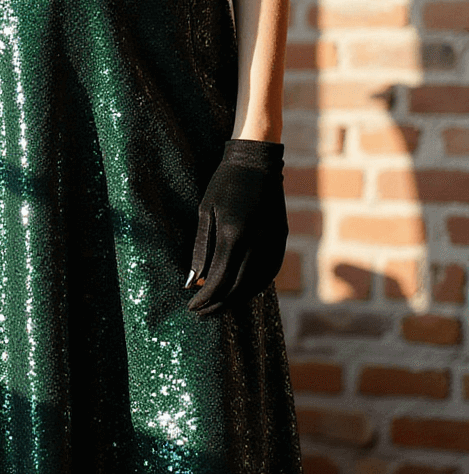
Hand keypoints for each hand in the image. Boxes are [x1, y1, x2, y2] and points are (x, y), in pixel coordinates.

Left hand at [185, 139, 286, 316]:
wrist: (257, 161)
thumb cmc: (225, 184)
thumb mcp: (205, 213)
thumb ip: (201, 250)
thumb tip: (192, 282)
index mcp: (233, 234)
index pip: (219, 280)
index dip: (205, 298)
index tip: (192, 306)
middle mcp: (256, 241)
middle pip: (237, 287)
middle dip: (218, 304)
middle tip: (202, 312)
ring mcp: (272, 241)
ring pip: (256, 283)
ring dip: (237, 299)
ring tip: (220, 304)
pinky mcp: (282, 238)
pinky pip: (270, 272)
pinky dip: (256, 286)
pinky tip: (243, 290)